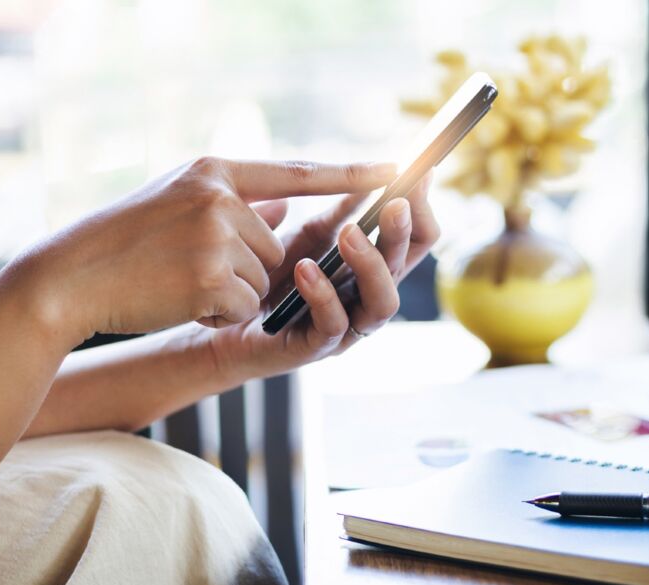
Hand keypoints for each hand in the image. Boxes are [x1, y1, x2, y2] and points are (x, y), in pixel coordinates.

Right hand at [18, 157, 395, 344]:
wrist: (70, 276)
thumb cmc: (124, 241)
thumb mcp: (178, 201)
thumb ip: (235, 202)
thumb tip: (287, 209)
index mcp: (215, 171)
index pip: (297, 172)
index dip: (350, 172)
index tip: (396, 169)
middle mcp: (220, 197)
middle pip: (278, 247)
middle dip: (248, 268)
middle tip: (192, 266)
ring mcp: (216, 237)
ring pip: (264, 279)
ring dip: (231, 291)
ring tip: (180, 281)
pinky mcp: (211, 278)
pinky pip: (244, 305)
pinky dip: (217, 311)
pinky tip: (178, 299)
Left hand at [206, 172, 438, 380]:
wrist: (225, 323)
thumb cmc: (271, 278)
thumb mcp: (306, 237)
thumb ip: (337, 211)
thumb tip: (369, 173)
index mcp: (373, 267)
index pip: (417, 239)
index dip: (422, 208)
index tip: (419, 174)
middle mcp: (368, 297)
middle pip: (405, 267)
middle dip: (402, 233)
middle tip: (394, 203)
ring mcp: (347, 325)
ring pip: (383, 303)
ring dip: (371, 265)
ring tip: (349, 233)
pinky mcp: (315, 347)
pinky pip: (333, 325)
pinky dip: (323, 295)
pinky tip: (305, 269)